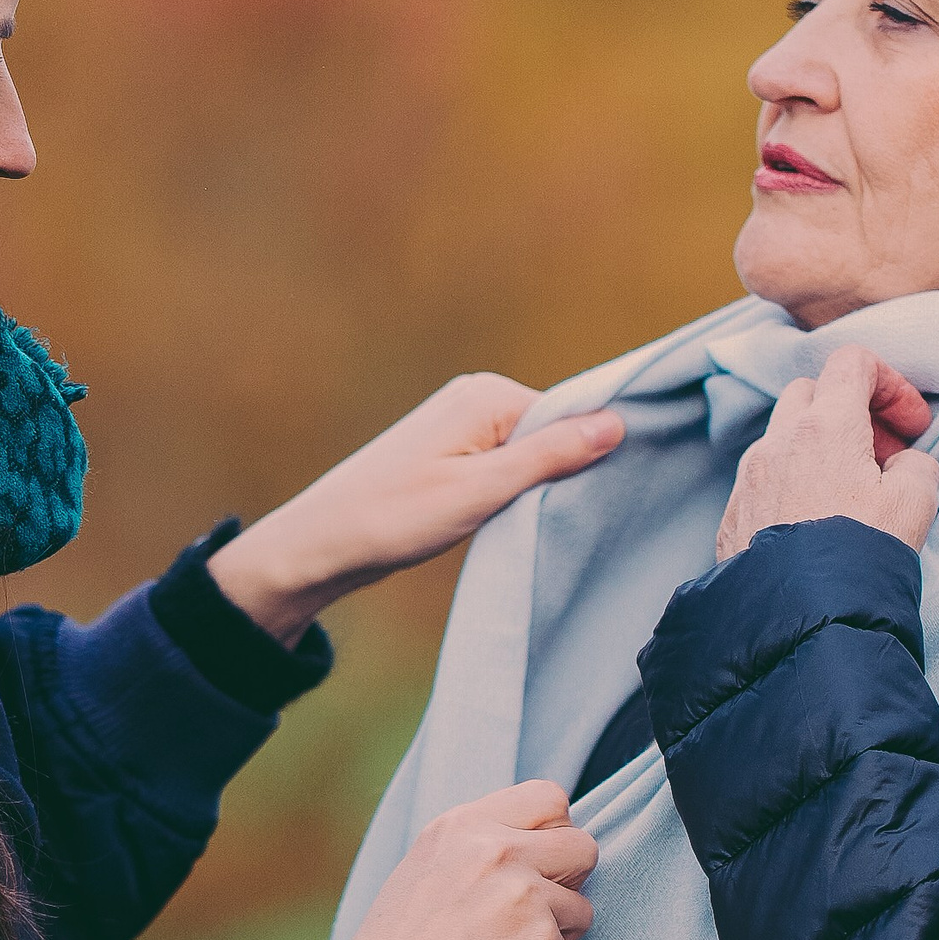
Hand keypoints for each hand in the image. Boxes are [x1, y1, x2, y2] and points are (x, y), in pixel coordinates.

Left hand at [210, 375, 624, 644]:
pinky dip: (514, 493)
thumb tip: (616, 422)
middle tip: (565, 518)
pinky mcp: (450, 453)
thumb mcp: (482, 491)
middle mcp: (474, 397)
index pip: (572, 416)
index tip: (605, 497)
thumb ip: (550, 456)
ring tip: (531, 522)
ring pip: (530, 454)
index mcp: (486, 395)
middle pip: (553, 433)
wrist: (322, 544)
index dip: (593, 456)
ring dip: (538, 489)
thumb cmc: (395, 517)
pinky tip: (511, 521)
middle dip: (565, 473)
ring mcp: (460, 425)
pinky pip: (504, 466)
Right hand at [267, 781, 594, 939]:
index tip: (537, 864)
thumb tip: (540, 845)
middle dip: (569, 885)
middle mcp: (496, 852)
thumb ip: (479, 847)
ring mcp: (523, 900)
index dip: (553, 833)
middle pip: (583, 848)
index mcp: (462, 826)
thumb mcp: (424, 871)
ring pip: (582, 913)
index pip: (549, 797)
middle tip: (532, 918)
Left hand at [715, 344, 938, 560]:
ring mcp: (747, 478)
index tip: (909, 426)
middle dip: (850, 410)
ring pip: (781, 435)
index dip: (890, 383)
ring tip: (847, 491)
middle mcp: (777, 443)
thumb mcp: (915, 504)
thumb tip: (901, 464)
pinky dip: (789, 482)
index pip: (851, 363)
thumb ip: (917, 465)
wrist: (800, 621)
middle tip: (880, 455)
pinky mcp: (731, 514)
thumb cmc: (860, 557)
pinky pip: (761, 479)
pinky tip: (812, 521)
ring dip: (816, 447)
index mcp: (824, 427)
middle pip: (811, 392)